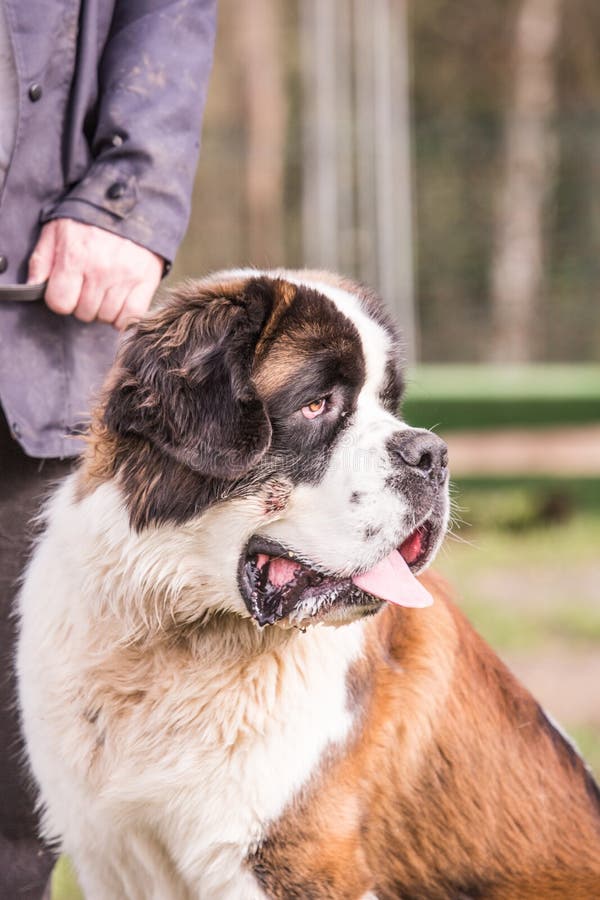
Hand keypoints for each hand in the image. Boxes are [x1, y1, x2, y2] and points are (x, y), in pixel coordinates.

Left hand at [28, 218, 163, 329]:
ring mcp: (125, 277)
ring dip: (104, 309)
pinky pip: (132, 316)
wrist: (134, 203)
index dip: (61, 299)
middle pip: (84, 312)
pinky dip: (125, 316)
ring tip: (106, 291)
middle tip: (89, 286)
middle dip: (83, 303)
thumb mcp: (57, 229)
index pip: (60, 303)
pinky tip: (121, 302)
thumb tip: (33, 286)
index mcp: (74, 256)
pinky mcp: (146, 281)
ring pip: (106, 317)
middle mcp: (100, 270)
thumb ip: (41, 259)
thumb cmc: (90, 217)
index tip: (68, 289)